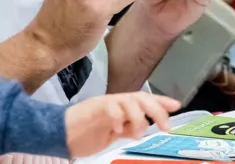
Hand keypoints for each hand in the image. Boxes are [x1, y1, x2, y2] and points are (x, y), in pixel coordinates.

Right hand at [65, 92, 179, 156]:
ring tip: (141, 131)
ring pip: (128, 100)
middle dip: (156, 108)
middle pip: (140, 97)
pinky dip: (118, 116)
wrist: (57, 135)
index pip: (144, 101)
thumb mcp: (110, 135)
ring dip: (138, 115)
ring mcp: (105, 104)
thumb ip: (126, 130)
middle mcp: (115, 103)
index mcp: (121, 109)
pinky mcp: (94, 108)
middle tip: (165, 123)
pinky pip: (110, 107)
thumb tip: (143, 129)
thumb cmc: (82, 135)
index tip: (177, 105)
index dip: (161, 102)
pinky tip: (120, 128)